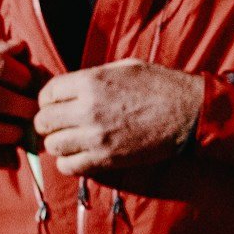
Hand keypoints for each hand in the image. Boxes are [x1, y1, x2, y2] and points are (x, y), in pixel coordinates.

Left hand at [33, 60, 203, 174]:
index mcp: (91, 82)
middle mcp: (88, 109)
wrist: (189, 113)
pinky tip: (80, 156)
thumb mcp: (125, 67)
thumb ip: (93, 76)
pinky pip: (68, 166)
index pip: (47, 93)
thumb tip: (70, 87)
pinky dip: (69, 163)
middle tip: (61, 124)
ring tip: (71, 141)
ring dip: (59, 143)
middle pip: (43, 120)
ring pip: (53, 145)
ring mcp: (96, 137)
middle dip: (49, 122)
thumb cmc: (160, 86)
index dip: (49, 99)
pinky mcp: (106, 159)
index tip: (57, 104)